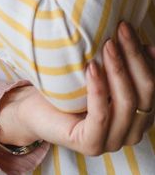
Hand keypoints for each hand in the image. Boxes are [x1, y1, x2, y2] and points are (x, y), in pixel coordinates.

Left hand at [0, 23, 154, 155]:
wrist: (32, 108)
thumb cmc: (66, 89)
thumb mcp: (98, 74)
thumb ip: (122, 65)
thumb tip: (151, 47)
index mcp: (140, 116)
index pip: (152, 85)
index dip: (143, 57)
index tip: (129, 29)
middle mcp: (133, 131)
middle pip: (145, 94)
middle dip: (134, 57)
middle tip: (121, 30)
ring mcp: (113, 142)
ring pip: (127, 104)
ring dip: (119, 70)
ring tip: (107, 44)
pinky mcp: (91, 145)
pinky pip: (101, 117)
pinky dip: (98, 90)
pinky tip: (92, 68)